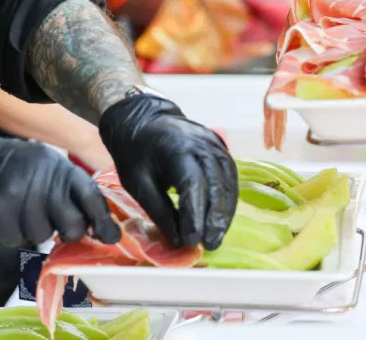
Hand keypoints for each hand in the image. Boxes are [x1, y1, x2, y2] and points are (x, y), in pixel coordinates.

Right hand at [0, 130, 120, 245]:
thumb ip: (70, 190)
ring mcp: (21, 198)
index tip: (110, 236)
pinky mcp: (0, 214)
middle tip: (54, 221)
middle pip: (73, 226)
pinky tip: (6, 216)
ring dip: (34, 229)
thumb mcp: (47, 164)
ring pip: (44, 235)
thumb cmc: (13, 167)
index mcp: (59, 167)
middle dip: (68, 231)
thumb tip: (98, 224)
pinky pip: (18, 239)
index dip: (103, 220)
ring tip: (21, 210)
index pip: (91, 197)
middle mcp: (43, 181)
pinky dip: (13, 233)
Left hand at [99, 93, 237, 249]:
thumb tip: (178, 242)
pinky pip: (230, 177)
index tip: (191, 241)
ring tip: (216, 237)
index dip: (194, 216)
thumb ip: (159, 211)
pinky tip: (221, 220)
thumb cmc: (136, 151)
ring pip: (228, 182)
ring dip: (224, 212)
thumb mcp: (137, 182)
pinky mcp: (221, 148)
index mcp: (177, 147)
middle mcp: (202, 143)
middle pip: (216, 184)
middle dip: (215, 218)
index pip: (192, 185)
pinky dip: (227, 200)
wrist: (143, 120)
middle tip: (209, 245)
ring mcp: (215, 143)